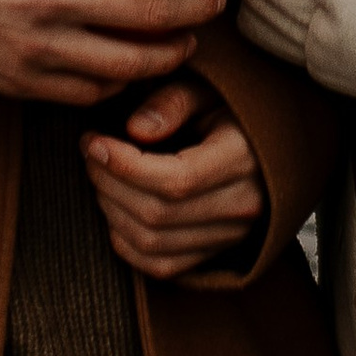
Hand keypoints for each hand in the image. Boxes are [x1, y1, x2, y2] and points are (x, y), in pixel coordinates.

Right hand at [0, 0, 227, 106]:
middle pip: (149, 13)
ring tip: (187, 40)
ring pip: (127, 63)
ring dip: (169, 53)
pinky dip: (121, 83)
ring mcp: (40, 46)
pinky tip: (136, 67)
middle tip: (216, 1)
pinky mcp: (24, 82)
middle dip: (196, 9)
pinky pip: (89, 92)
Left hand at [84, 77, 265, 277]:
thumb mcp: (209, 89)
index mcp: (244, 159)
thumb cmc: (231, 110)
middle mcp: (242, 205)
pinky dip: (126, 243)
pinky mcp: (215, 253)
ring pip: (153, 243)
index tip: (94, 142)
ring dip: (112, 212)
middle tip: (91, 154)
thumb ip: (173, 102)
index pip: (176, 180)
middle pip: (158, 213)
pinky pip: (160, 266)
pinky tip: (115, 210)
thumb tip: (135, 129)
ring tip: (101, 177)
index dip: (125, 166)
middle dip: (110, 184)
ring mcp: (230, 235)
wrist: (265, 147)